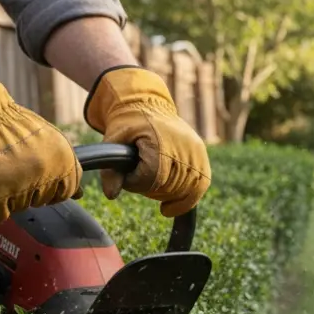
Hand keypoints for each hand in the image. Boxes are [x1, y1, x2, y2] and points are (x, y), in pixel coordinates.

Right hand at [0, 60, 81, 226]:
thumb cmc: (12, 126)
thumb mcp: (49, 141)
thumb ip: (64, 168)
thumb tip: (80, 195)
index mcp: (64, 161)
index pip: (66, 192)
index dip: (49, 185)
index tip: (36, 175)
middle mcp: (45, 175)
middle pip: (41, 201)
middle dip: (28, 189)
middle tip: (13, 168)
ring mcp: (19, 187)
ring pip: (19, 208)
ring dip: (8, 196)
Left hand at [84, 66, 211, 216]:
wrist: (148, 103)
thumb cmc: (129, 122)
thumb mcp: (113, 141)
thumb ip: (110, 169)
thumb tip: (112, 194)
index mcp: (162, 142)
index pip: (152, 179)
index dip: (136, 183)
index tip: (127, 174)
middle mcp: (184, 147)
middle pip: (168, 187)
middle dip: (149, 188)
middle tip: (138, 175)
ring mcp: (197, 153)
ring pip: (185, 190)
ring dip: (165, 193)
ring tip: (151, 182)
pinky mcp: (202, 157)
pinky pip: (200, 187)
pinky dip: (186, 201)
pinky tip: (169, 209)